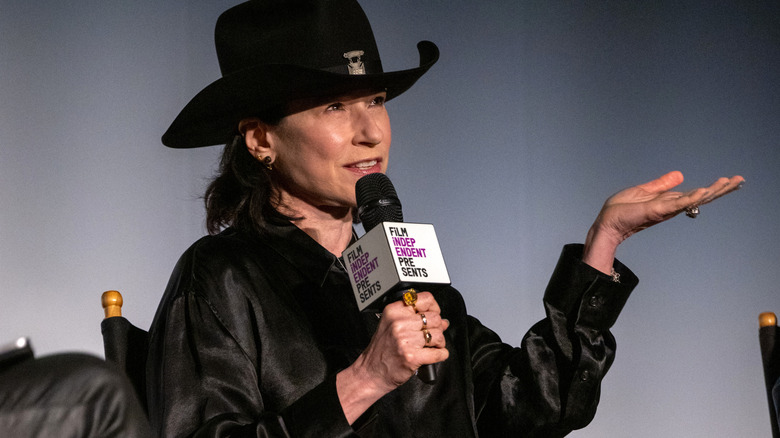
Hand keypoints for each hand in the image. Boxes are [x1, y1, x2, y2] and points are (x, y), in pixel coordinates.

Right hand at [336, 292, 448, 422]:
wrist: (371, 372)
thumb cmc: (381, 350)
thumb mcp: (392, 326)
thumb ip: (415, 320)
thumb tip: (442, 321)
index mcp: (394, 311)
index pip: (425, 299)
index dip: (434, 308)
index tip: (434, 315)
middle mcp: (399, 323)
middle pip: (435, 318)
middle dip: (438, 328)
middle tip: (431, 336)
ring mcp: (405, 340)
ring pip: (438, 335)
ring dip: (439, 343)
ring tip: (431, 347)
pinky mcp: (412, 356)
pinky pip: (439, 353)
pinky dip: (441, 355)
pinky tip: (432, 355)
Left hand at [583, 171, 743, 272]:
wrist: (606, 223)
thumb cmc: (620, 210)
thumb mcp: (643, 191)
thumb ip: (661, 184)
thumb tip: (679, 174)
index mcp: (668, 200)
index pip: (695, 193)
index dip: (713, 188)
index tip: (731, 180)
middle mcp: (671, 206)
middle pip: (701, 197)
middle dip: (720, 189)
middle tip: (740, 180)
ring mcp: (666, 209)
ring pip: (694, 199)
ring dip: (712, 191)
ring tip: (730, 182)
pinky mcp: (657, 211)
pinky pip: (678, 203)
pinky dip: (692, 198)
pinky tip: (705, 191)